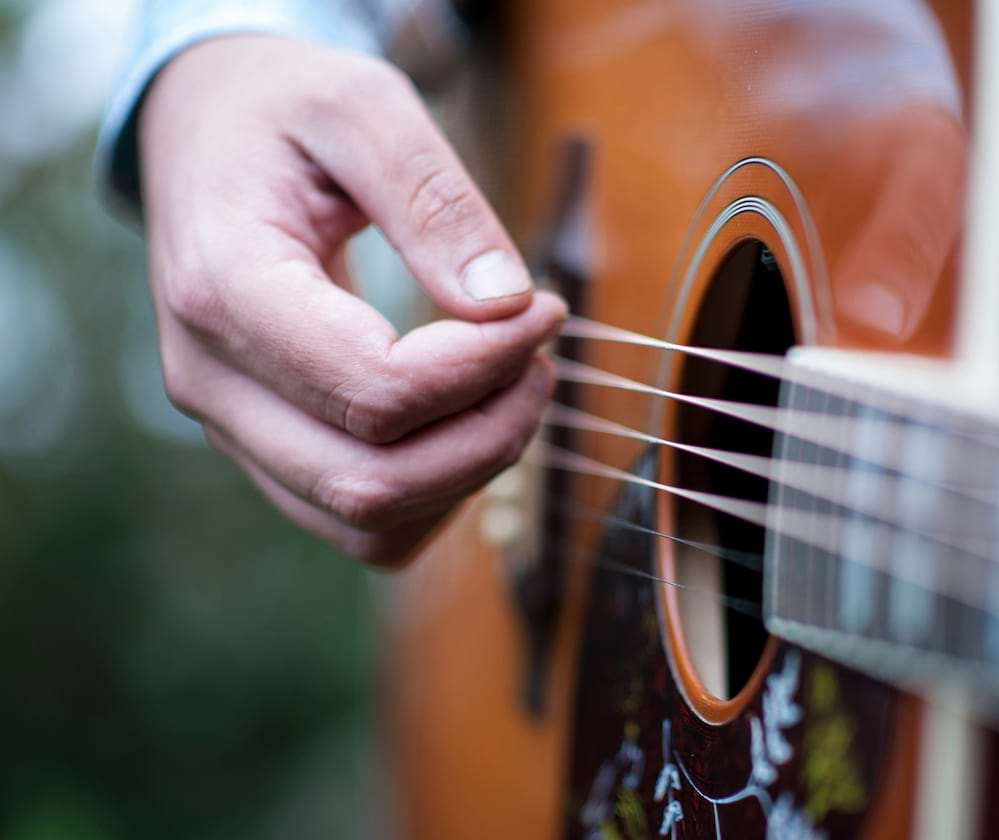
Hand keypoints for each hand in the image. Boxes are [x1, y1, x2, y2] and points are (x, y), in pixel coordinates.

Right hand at [140, 36, 565, 565]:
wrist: (205, 134)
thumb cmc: (282, 112)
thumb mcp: (361, 108)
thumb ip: (434, 200)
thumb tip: (506, 304)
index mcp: (224, 290)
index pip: (375, 390)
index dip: (485, 365)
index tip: (543, 306)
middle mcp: (211, 380)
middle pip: (372, 483)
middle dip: (490, 433)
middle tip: (540, 355)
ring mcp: (231, 425)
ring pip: (367, 523)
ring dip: (469, 470)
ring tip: (512, 381)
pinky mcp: (265, 446)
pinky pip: (362, 523)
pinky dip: (437, 490)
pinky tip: (469, 415)